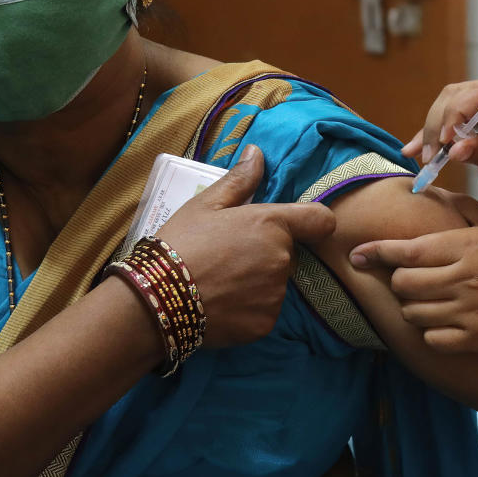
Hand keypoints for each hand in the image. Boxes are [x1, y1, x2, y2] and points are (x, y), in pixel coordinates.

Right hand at [155, 145, 334, 346]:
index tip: (298, 227)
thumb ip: (239, 180)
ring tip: (221, 281)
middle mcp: (282, 258)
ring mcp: (275, 294)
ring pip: (276, 283)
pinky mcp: (266, 323)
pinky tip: (221, 303)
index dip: (313, 222)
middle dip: (267, 252)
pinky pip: (265, 310)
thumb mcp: (206, 205)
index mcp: (271, 224)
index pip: (321, 220)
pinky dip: (249, 308)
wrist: (156, 298)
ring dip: (258, 281)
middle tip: (229, 256)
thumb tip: (257, 153)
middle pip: (290, 253)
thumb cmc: (180, 243)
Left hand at [348, 195, 477, 354]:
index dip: (375, 253)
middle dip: (398, 280)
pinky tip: (441, 321)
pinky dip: (429, 331)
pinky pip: (432, 338)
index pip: (407, 250)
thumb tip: (432, 187)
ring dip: (411, 305)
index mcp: (468, 245)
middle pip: (403, 283)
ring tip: (426, 299)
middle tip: (409, 278)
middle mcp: (465, 278)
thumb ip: (465, 208)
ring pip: (412, 312)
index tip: (356, 254)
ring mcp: (470, 311)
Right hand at [404, 77, 477, 203]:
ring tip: (419, 155)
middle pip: (461, 93)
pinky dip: (445, 127)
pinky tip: (424, 146)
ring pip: (457, 98)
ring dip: (436, 125)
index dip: (452, 118)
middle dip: (438, 124)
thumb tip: (453, 150)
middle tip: (426, 159)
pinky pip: (464, 108)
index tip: (441, 149)